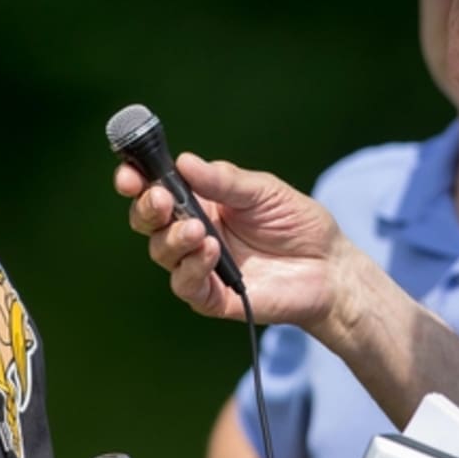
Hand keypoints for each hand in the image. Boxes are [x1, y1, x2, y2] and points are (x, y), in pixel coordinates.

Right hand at [115, 152, 347, 334]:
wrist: (330, 266)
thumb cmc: (297, 223)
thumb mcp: (264, 191)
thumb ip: (224, 180)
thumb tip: (183, 161)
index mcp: (201, 200)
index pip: (156, 189)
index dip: (136, 180)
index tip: (128, 173)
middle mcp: (194, 232)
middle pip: (149, 222)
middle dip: (146, 208)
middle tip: (160, 198)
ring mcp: (201, 265)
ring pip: (162, 253)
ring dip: (173, 238)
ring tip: (199, 229)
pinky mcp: (214, 296)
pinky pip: (187, 285)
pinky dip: (193, 268)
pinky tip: (211, 252)